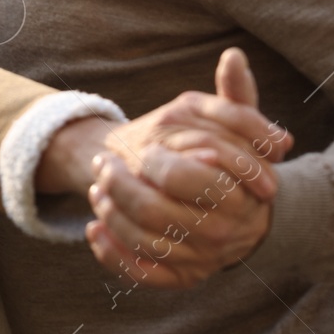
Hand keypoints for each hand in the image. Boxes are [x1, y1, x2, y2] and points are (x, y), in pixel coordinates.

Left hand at [83, 49, 286, 288]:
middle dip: (121, 188)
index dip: (156, 165)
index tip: (139, 150)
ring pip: (145, 243)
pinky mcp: (181, 277)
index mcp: (237, 195)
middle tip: (102, 167)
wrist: (238, 213)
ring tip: (97, 191)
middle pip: (156, 213)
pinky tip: (95, 232)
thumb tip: (233, 56)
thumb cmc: (233, 164)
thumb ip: (235, 96)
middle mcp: (222, 232)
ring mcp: (200, 259)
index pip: (186, 180)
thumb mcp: (235, 127)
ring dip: (112, 216)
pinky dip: (113, 256)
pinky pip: (143, 274)